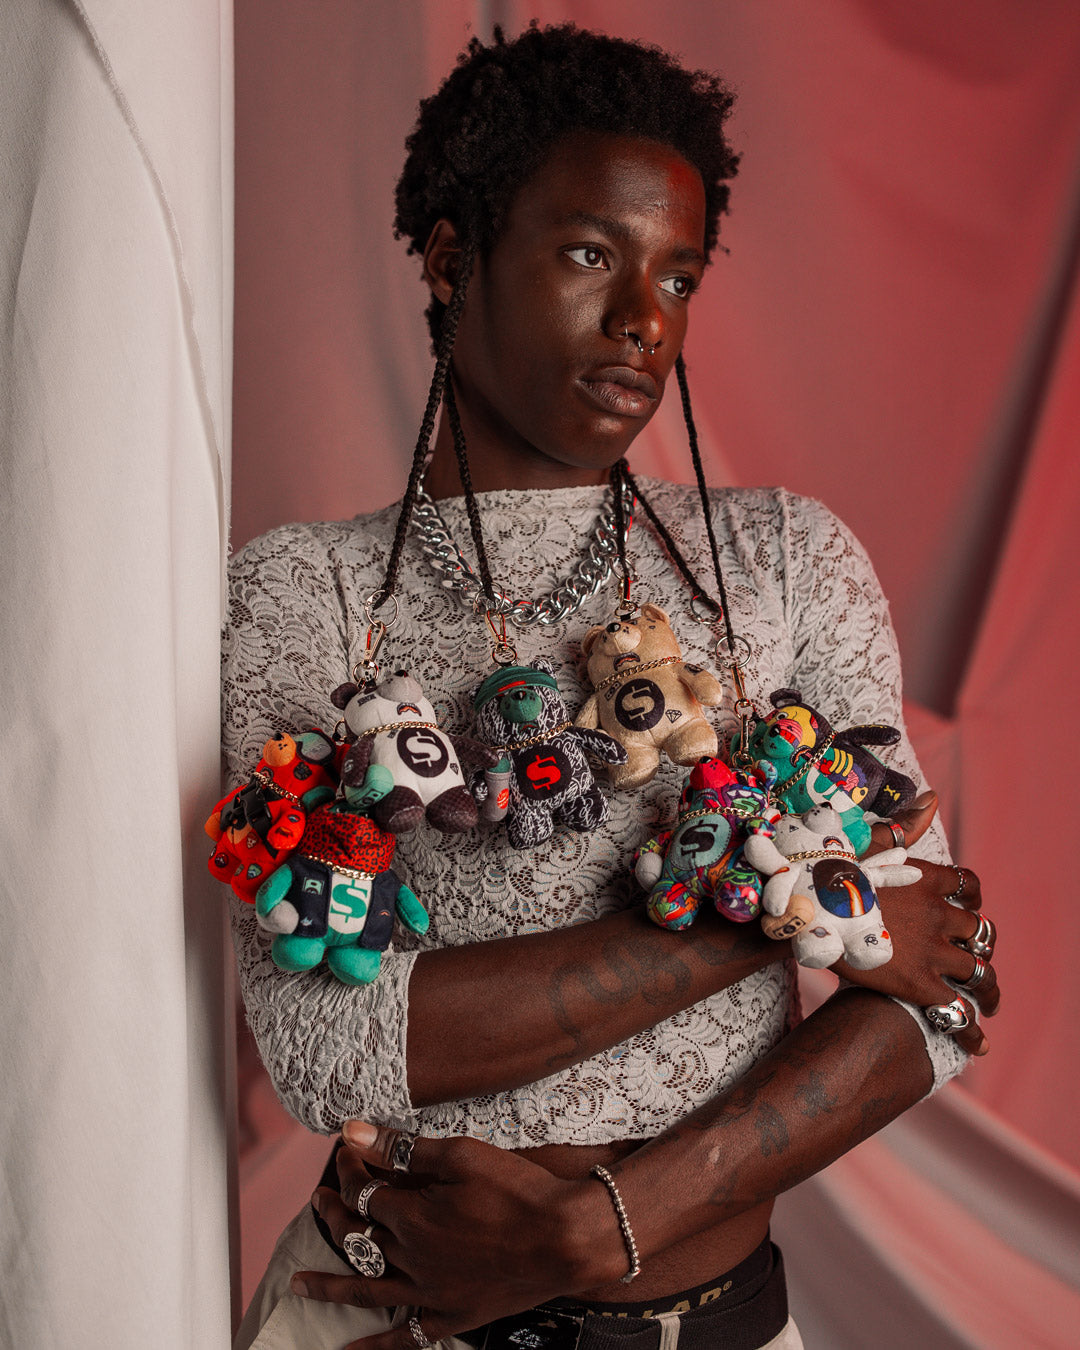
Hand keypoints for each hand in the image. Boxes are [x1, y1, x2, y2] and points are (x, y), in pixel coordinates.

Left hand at [291, 1123, 622, 1348]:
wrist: (566, 1237)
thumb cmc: (517, 1189)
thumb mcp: (461, 1155)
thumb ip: (404, 1147)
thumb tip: (355, 1131)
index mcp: (412, 1216)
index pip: (363, 1190)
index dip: (351, 1168)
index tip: (347, 1150)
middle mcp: (412, 1259)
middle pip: (358, 1238)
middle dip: (334, 1214)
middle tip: (319, 1200)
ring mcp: (431, 1293)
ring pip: (367, 1289)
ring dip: (330, 1285)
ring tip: (298, 1284)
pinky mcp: (454, 1316)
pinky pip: (406, 1336)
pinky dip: (375, 1345)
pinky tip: (351, 1349)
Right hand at [833, 792, 999, 1054]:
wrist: (800, 912)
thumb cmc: (824, 878)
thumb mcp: (864, 846)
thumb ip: (902, 829)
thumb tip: (933, 798)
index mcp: (925, 878)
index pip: (969, 887)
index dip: (971, 902)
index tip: (965, 911)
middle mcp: (938, 912)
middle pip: (979, 932)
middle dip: (981, 948)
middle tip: (974, 961)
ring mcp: (933, 949)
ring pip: (980, 972)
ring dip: (989, 990)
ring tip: (988, 1003)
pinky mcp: (920, 985)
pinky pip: (960, 1012)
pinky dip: (973, 1033)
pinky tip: (978, 1045)